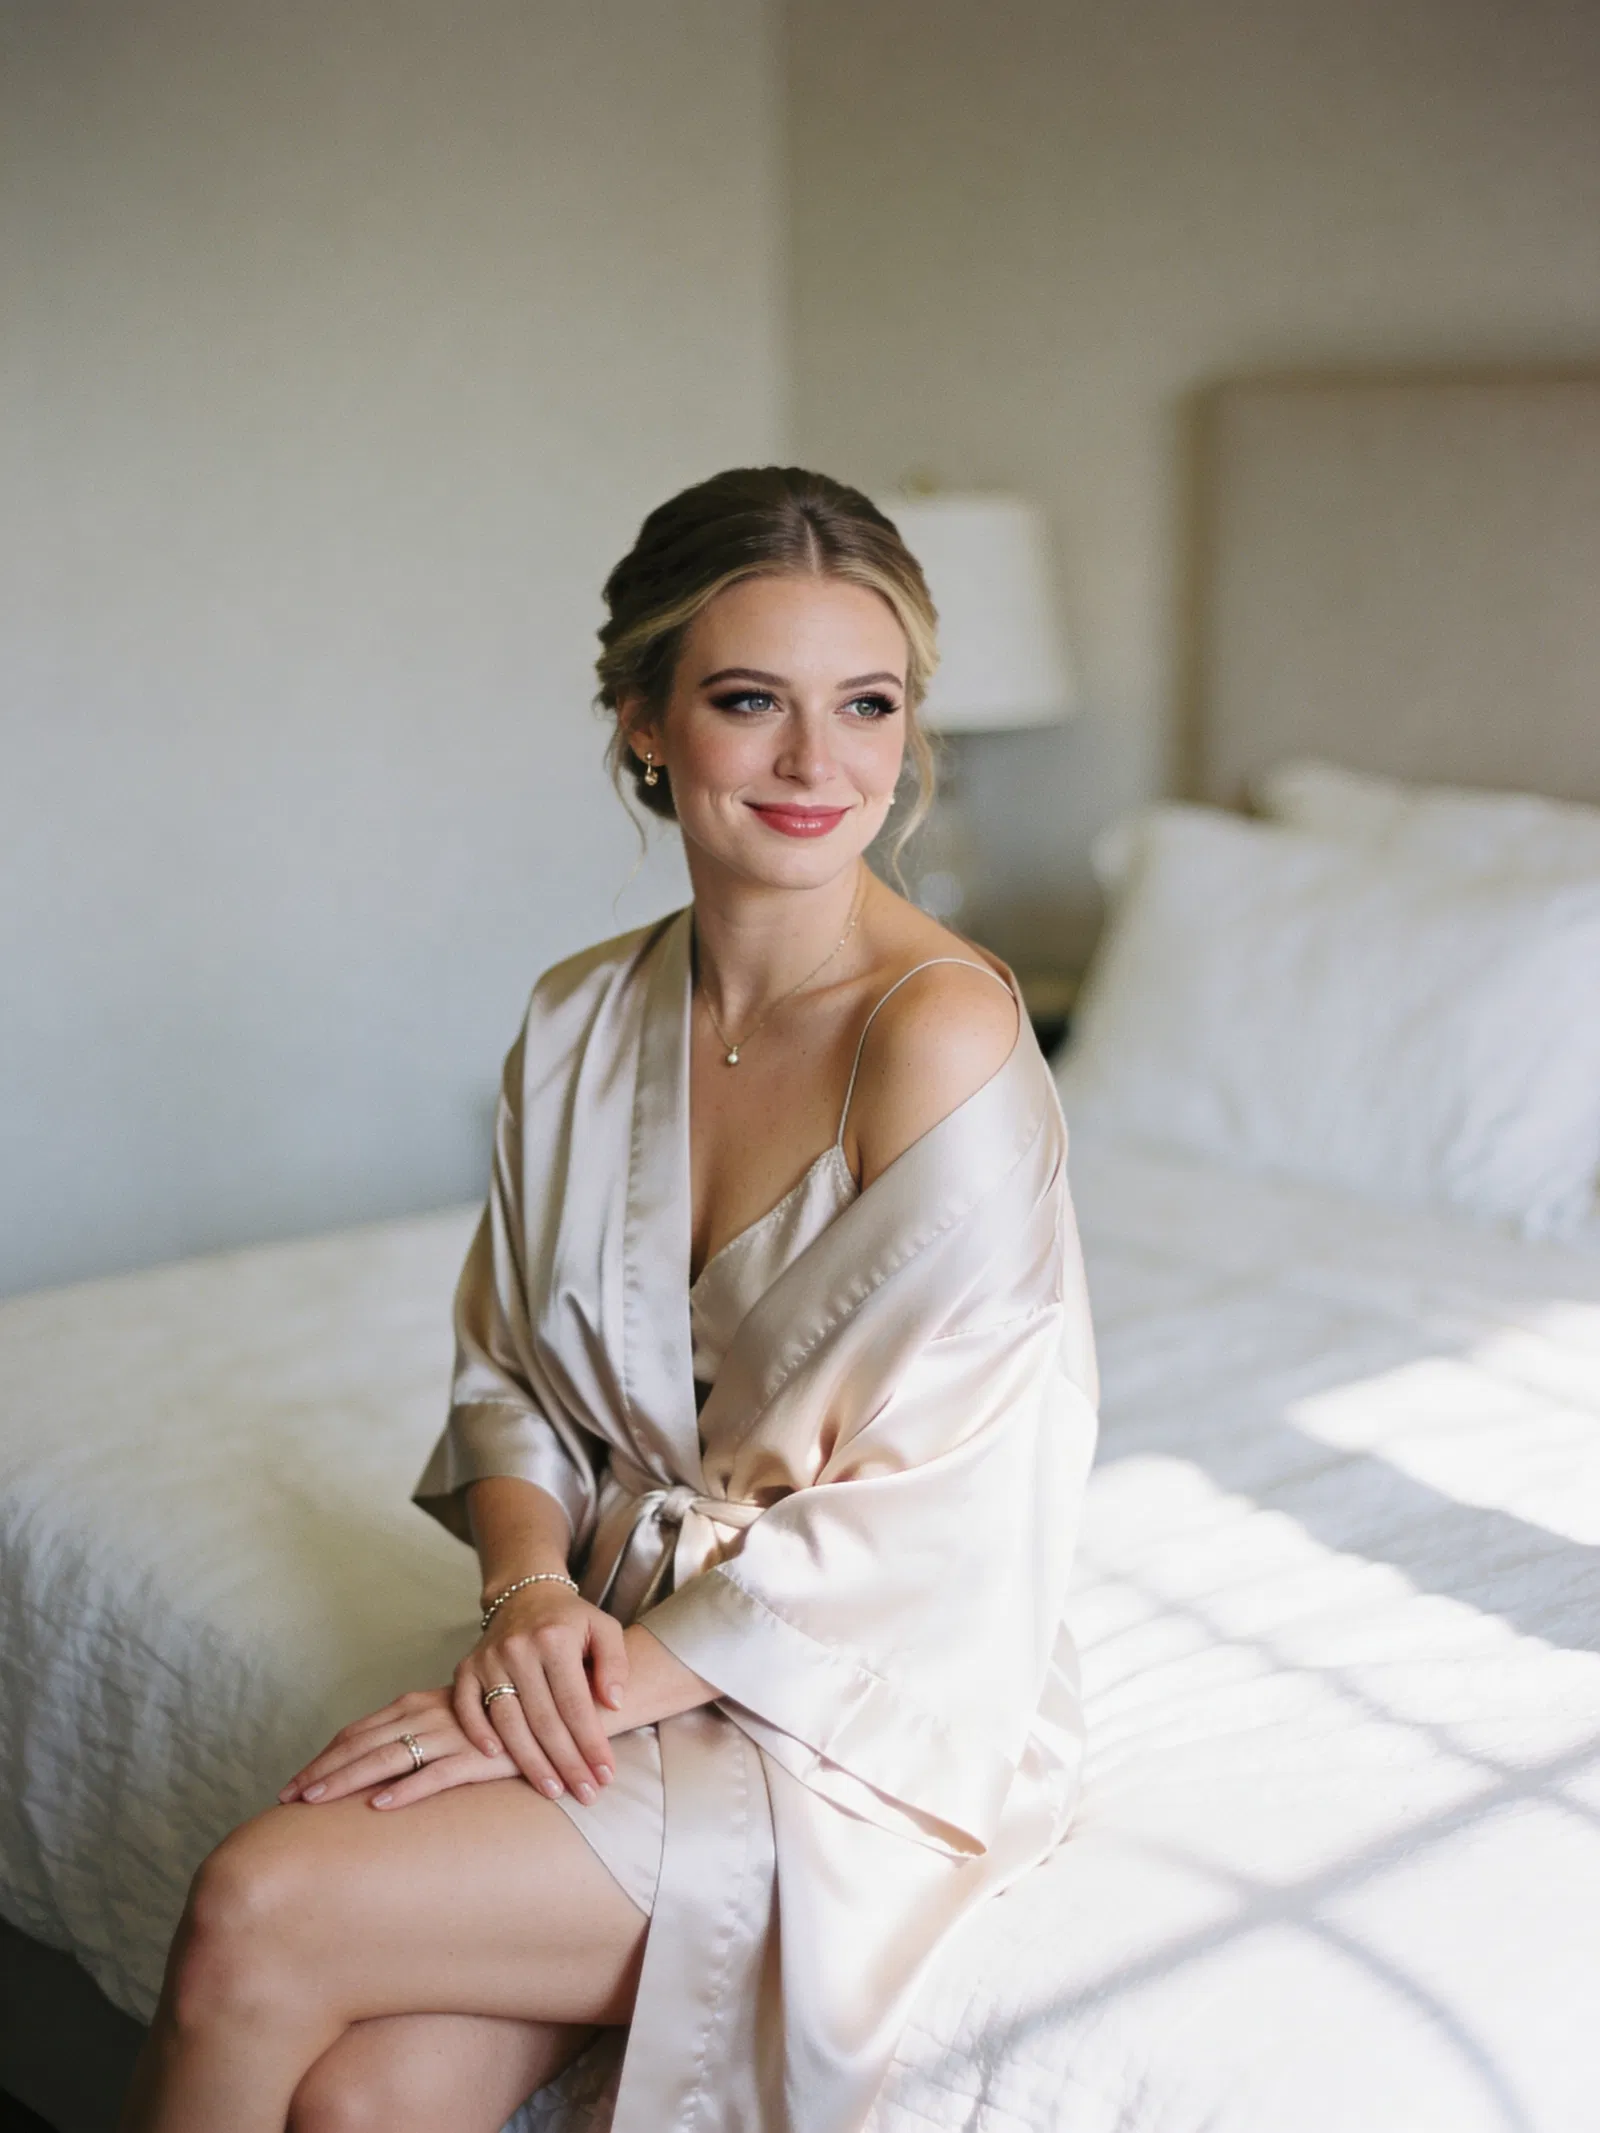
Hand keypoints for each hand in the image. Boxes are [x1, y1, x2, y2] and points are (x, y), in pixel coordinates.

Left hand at [278, 1685, 518, 1810]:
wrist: (554, 1711)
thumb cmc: (496, 1723)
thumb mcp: (448, 1721)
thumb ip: (414, 1736)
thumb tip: (373, 1770)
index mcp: (415, 1706)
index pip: (357, 1733)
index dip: (323, 1758)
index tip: (293, 1786)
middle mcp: (427, 1715)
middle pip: (362, 1745)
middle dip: (321, 1772)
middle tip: (287, 1799)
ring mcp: (451, 1735)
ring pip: (388, 1758)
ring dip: (347, 1780)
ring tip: (315, 1802)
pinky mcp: (478, 1758)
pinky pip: (435, 1774)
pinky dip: (404, 1790)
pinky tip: (378, 1806)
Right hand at [454, 1584, 628, 1804]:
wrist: (525, 1595)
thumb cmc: (571, 1620)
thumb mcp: (604, 1628)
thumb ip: (615, 1663)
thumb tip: (615, 1702)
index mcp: (555, 1639)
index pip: (575, 1703)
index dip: (591, 1743)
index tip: (607, 1774)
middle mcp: (518, 1649)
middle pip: (544, 1719)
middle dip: (567, 1762)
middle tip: (586, 1794)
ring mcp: (489, 1659)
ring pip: (508, 1720)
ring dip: (530, 1761)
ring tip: (552, 1789)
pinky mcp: (466, 1667)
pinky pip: (466, 1706)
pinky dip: (478, 1732)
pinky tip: (495, 1758)